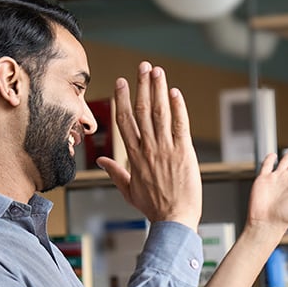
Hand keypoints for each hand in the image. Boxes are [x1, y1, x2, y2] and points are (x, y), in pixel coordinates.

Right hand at [96, 61, 201, 230]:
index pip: (125, 121)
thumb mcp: (129, 191)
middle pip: (141, 111)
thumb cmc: (154, 208)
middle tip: (143, 66)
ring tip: (157, 71)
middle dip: (142, 86)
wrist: (174, 220)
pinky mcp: (184, 153)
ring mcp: (166, 149)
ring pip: (159, 113)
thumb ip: (115, 173)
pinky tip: (175, 93)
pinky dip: (178, 107)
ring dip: (158, 90)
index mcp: (134, 157)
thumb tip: (103, 161)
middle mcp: (148, 149)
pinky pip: (180, 125)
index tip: (122, 82)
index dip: (122, 99)